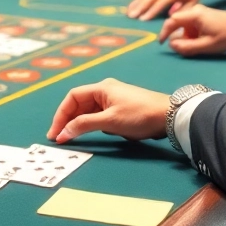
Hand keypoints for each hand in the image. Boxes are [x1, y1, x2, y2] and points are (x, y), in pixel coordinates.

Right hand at [47, 78, 168, 144]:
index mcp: (101, 88)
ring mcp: (114, 99)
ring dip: (80, 123)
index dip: (61, 115)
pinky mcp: (122, 108)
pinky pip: (100, 115)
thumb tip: (63, 132)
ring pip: (89, 110)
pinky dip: (92, 124)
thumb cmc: (139, 115)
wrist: (170, 116)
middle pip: (79, 104)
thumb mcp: (109, 121)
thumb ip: (84, 125)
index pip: (72, 97)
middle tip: (60, 137)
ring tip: (72, 137)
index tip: (55, 133)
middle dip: (68, 120)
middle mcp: (106, 90)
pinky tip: (93, 133)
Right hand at [126, 0, 218, 20]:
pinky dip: (137, 0)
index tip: (143, 20)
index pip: (162, 2)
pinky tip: (130, 7)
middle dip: (140, 7)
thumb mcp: (193, 4)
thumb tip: (171, 19)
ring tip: (127, 13)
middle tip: (131, 16)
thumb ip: (182, 11)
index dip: (152, 11)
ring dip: (136, 3)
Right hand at [157, 4, 225, 56]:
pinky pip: (191, 26)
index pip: (172, 20)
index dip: (164, 32)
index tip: (161, 43)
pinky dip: (192, 35)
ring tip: (195, 48)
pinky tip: (200, 43)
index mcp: (194, 14)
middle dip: (178, 37)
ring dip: (186, 37)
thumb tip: (171, 45)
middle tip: (183, 49)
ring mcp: (199, 13)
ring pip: (184, 26)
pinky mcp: (204, 17)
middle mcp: (194, 10)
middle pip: (177, 23)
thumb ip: (187, 47)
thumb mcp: (207, 45)